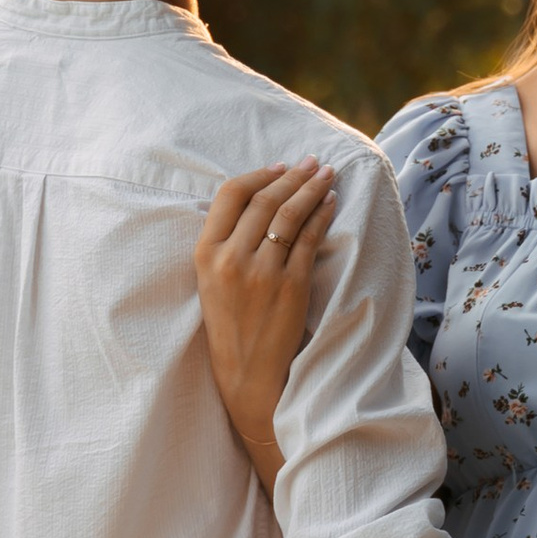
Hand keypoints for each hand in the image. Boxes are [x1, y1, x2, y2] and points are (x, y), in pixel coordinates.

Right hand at [197, 158, 336, 490]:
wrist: (246, 375)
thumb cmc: (231, 326)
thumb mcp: (212, 282)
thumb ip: (226, 244)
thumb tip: (258, 201)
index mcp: (205, 254)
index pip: (230, 195)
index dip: (258, 175)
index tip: (280, 167)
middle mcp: (230, 258)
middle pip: (265, 199)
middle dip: (292, 175)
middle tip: (312, 162)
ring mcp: (261, 271)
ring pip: (289, 214)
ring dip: (311, 188)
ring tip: (326, 174)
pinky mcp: (290, 285)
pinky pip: (309, 239)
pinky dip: (323, 216)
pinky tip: (332, 204)